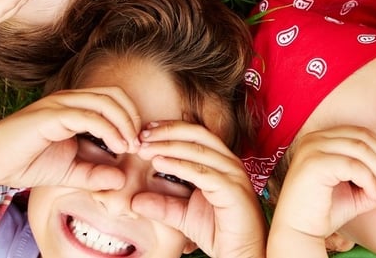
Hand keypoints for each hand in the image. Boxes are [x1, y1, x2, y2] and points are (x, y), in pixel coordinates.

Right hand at [0, 86, 141, 190]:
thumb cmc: (26, 163)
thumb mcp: (69, 172)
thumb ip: (95, 174)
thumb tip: (121, 180)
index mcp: (74, 106)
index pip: (114, 99)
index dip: (131, 118)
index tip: (137, 145)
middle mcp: (68, 99)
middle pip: (114, 94)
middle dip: (132, 118)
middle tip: (137, 145)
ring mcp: (58, 104)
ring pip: (104, 101)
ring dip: (124, 123)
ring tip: (129, 147)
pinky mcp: (50, 115)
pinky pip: (87, 115)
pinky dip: (107, 129)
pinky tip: (115, 147)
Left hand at [129, 121, 264, 257]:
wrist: (240, 253)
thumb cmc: (218, 231)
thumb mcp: (182, 215)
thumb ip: (162, 205)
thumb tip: (135, 200)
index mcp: (220, 162)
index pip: (195, 135)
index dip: (170, 129)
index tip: (144, 131)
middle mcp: (228, 163)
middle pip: (197, 134)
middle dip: (167, 131)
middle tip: (141, 135)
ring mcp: (233, 175)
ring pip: (198, 150)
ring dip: (168, 146)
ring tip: (145, 148)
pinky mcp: (233, 190)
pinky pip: (203, 172)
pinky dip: (179, 165)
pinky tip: (159, 163)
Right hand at [270, 126, 375, 242]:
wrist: (298, 232)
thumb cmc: (324, 212)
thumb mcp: (357, 194)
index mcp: (322, 139)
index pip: (361, 133)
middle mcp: (314, 138)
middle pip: (364, 137)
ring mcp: (312, 148)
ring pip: (361, 149)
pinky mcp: (313, 163)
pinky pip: (353, 165)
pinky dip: (369, 180)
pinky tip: (369, 194)